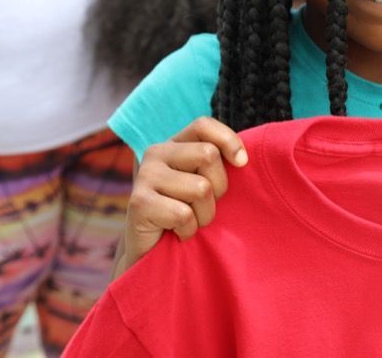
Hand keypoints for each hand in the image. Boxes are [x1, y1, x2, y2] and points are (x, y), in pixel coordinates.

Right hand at [116, 118, 246, 276]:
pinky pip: (184, 214)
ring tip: (189, 221)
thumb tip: (243, 158)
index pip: (203, 125)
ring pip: (201, 188)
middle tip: (203, 205)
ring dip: (204, 214)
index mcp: (173, 144)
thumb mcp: (205, 183)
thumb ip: (217, 164)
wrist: (154, 256)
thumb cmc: (187, 215)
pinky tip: (176, 232)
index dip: (228, 140)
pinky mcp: (139, 203)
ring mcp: (145, 176)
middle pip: (208, 155)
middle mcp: (156, 154)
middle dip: (219, 187)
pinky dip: (188, 230)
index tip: (242, 164)